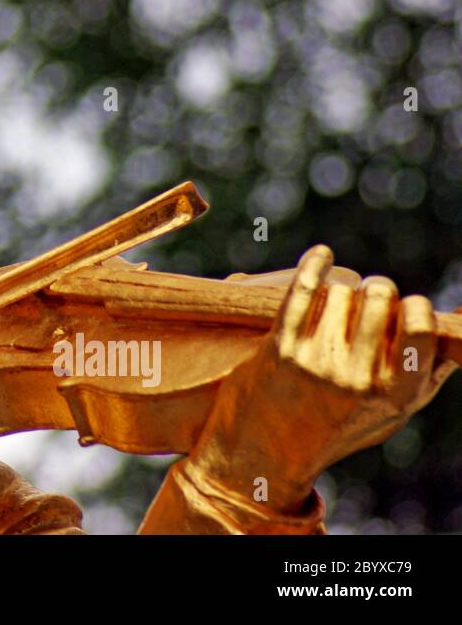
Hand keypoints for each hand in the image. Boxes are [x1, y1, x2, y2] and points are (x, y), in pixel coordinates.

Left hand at [188, 245, 453, 512]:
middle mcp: (358, 376)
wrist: (264, 452)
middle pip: (381, 295)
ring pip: (342, 290)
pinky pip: (304, 288)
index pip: (421, 327)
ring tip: (335, 311)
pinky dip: (314, 264)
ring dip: (341, 292)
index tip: (406, 307)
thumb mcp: (391, 412)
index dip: (414, 308)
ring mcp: (318, 359)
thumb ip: (426, 372)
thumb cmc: (337, 426)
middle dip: (377, 291)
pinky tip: (322, 254)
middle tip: (368, 300)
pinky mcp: (281, 346)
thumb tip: (458, 321)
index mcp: (394, 394)